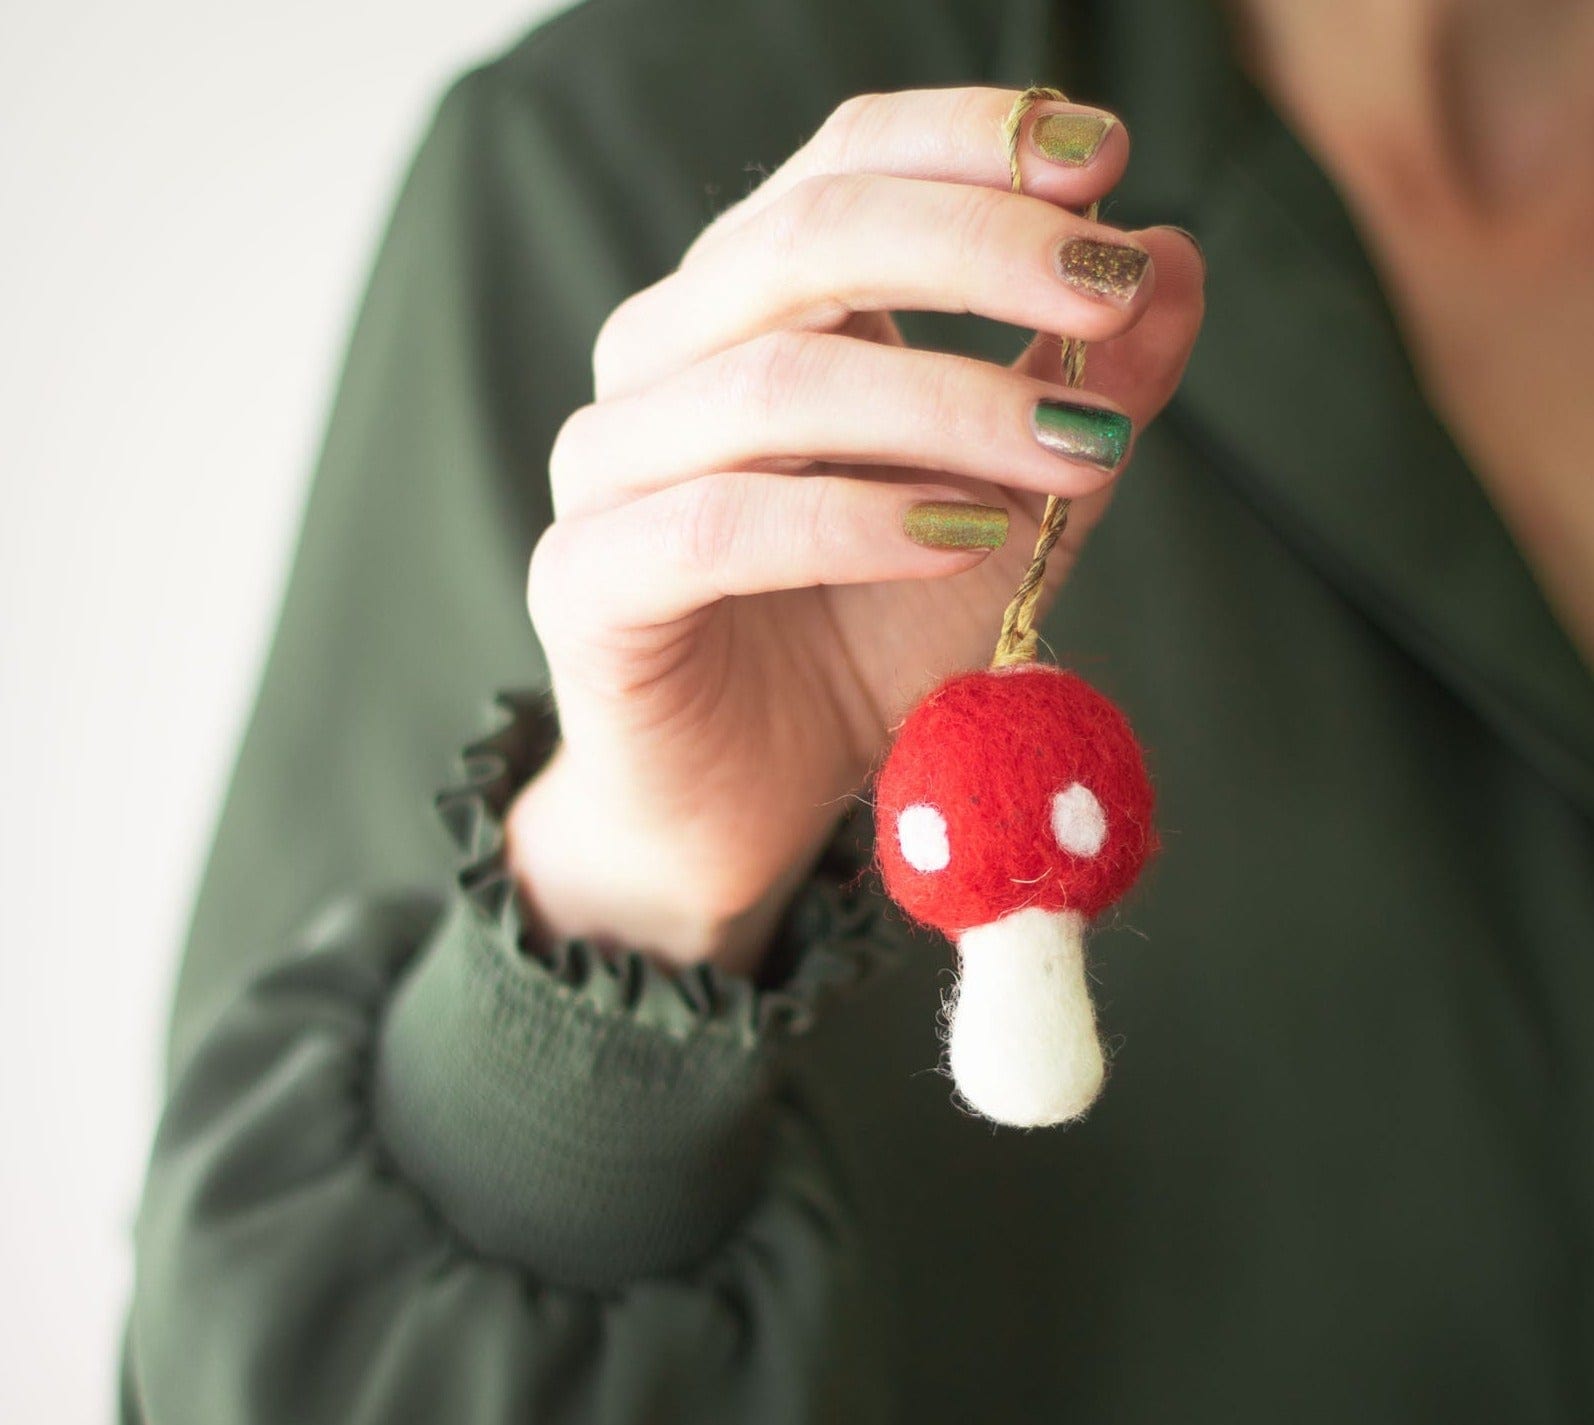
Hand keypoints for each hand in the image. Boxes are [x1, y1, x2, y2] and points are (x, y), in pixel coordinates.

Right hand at [509, 86, 1204, 971]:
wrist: (753, 798)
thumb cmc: (864, 641)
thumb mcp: (1007, 510)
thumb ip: (1080, 397)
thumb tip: (1177, 262)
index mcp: (746, 307)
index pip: (843, 165)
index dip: (972, 144)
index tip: (1111, 164)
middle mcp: (660, 359)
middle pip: (806, 241)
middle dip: (979, 250)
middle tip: (1110, 291)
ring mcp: (606, 466)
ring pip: (774, 385)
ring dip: (948, 405)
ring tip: (1075, 455)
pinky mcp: (585, 582)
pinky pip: (723, 525)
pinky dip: (857, 521)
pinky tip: (966, 535)